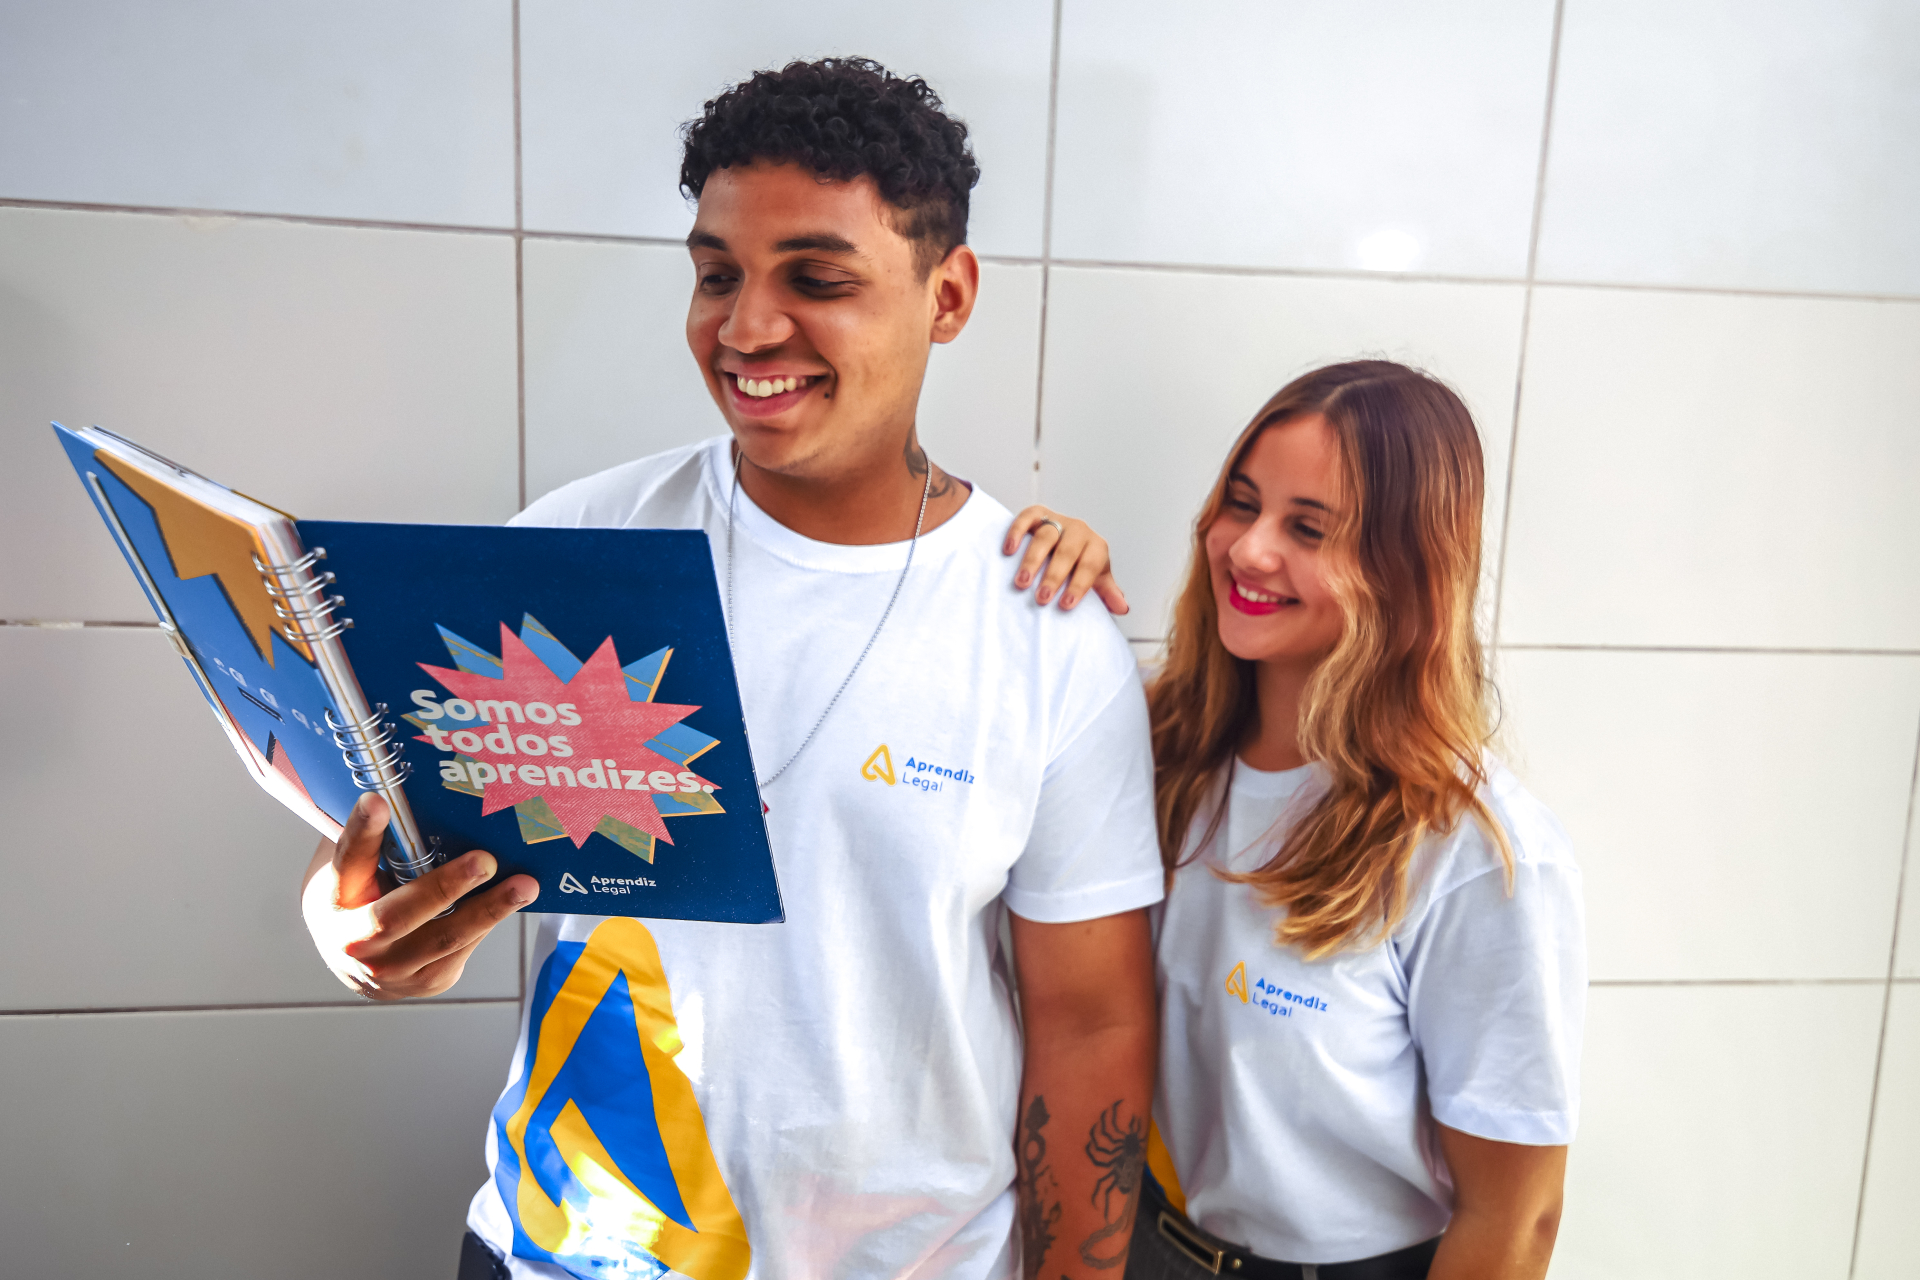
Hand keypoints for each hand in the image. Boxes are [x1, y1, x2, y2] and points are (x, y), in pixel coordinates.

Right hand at [301, 793, 538, 999]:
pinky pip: (462, 948)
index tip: (379, 801)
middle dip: (446, 887)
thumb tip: (405, 790)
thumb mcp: (354, 866)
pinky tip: (513, 899)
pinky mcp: (427, 980)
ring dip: (489, 910)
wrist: (356, 963)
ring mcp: (391, 970)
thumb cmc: (360, 898)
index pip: (347, 859)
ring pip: (443, 939)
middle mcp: (355, 942)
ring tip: (524, 885)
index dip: (363, 831)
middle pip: (399, 916)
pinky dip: (488, 922)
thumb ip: (375, 837)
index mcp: (332, 899)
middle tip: (485, 860)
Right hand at [1003, 507, 1129, 613]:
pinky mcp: (1038, 513)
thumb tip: (1122, 608)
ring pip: (1046, 536)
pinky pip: (1027, 518)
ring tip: (1022, 583)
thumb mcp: (1096, 577)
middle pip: (1067, 551)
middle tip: (1042, 598)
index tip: (1066, 605)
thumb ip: (1107, 592)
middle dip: (1054, 576)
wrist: (1067, 537)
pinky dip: (1017, 532)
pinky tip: (1009, 551)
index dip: (1079, 586)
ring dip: (1033, 561)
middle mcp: (1079, 530)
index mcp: (1096, 546)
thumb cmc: (1080, 563)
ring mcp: (1058, 520)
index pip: (1090, 565)